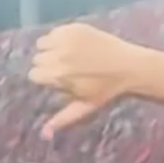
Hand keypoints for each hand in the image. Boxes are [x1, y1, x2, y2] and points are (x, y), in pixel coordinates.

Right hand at [31, 24, 147, 137]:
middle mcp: (59, 56)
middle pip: (38, 59)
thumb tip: (43, 135)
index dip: (46, 78)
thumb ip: (62, 119)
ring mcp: (66, 39)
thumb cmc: (106, 89)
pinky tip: (72, 44)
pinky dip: (58, 37)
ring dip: (50, 49)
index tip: (58, 79)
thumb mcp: (84, 107)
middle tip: (65, 67)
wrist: (129, 66)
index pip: (35, 75)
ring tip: (66, 55)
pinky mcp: (74, 27)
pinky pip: (54, 32)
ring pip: (42, 43)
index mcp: (59, 76)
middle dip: (47, 63)